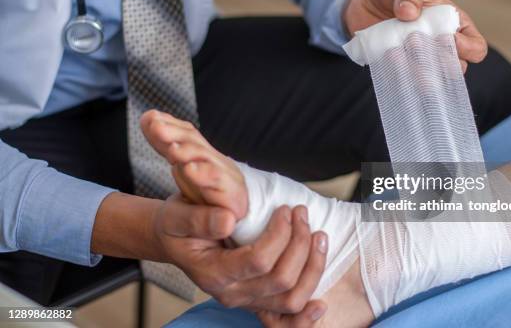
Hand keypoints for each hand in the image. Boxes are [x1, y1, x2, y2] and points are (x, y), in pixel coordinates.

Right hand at [141, 110, 329, 314]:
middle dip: (300, 243)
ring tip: (319, 236)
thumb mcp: (178, 215)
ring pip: (291, 300)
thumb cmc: (178, 224)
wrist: (174, 238)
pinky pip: (285, 320)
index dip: (280, 235)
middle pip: (281, 280)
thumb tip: (229, 220)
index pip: (258, 261)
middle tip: (302, 213)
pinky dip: (305, 316)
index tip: (285, 209)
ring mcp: (246, 301)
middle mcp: (231, 294)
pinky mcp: (257, 300)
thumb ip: (200, 218)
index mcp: (213, 273)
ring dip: (312, 268)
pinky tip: (320, 304)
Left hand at [343, 0, 486, 71]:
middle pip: (453, 69)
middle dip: (439, 60)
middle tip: (416, 41)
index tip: (450, 38)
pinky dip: (395, 72)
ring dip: (416, 70)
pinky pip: (400, 79)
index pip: (475, 48)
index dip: (468, 49)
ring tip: (397, 53)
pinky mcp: (395, 67)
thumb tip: (409, 12)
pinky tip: (386, 57)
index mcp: (452, 25)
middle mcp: (438, 47)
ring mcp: (416, 60)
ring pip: (428, 78)